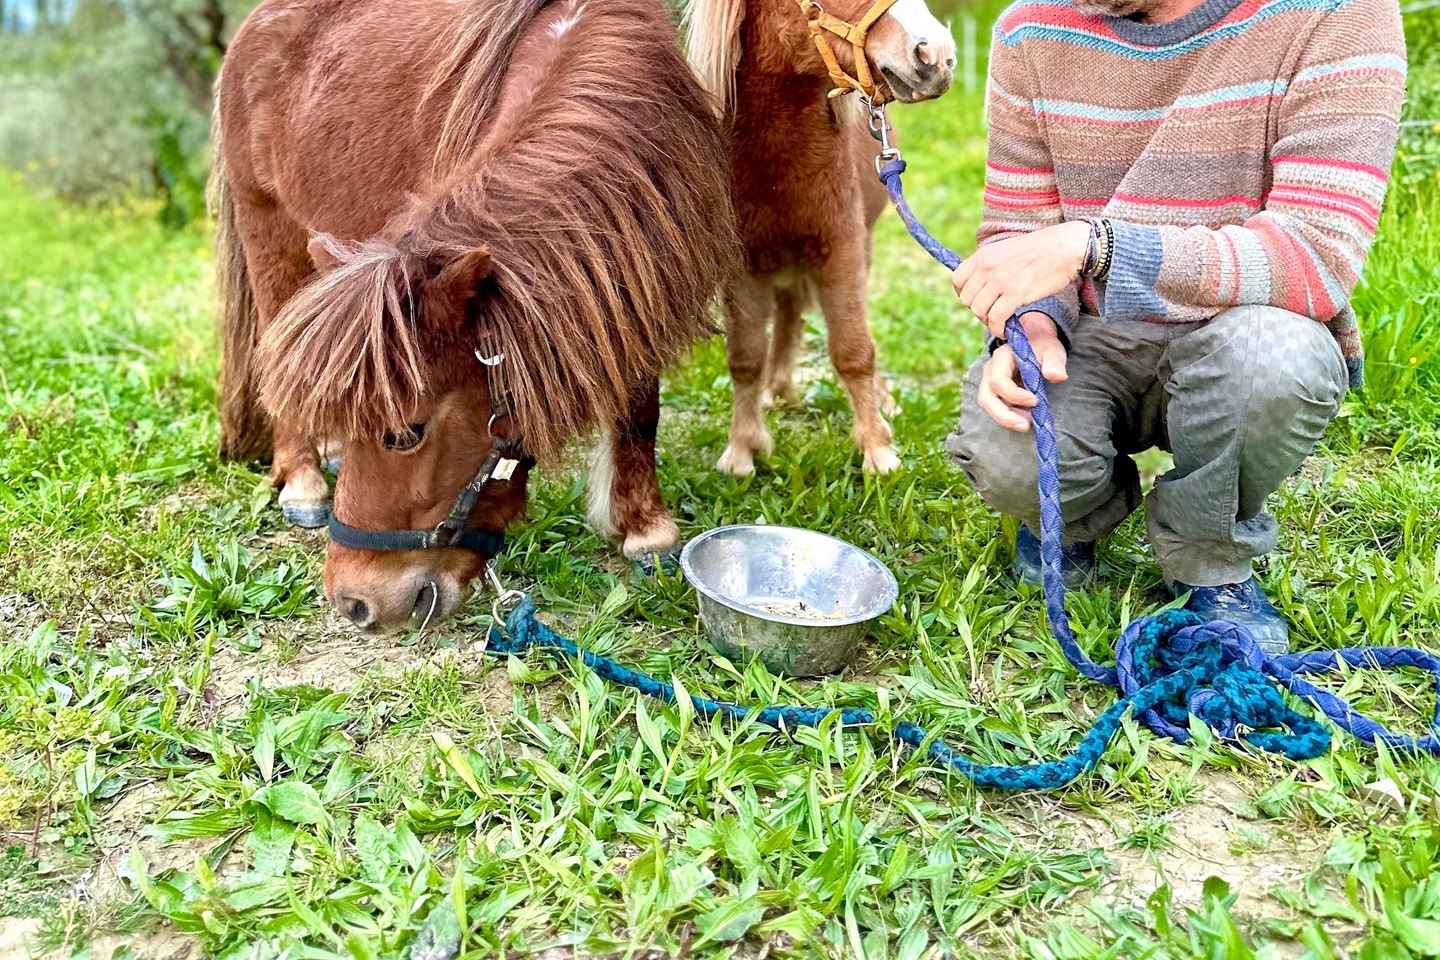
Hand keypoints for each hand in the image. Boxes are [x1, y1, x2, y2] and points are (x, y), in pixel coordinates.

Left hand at [953, 221, 1089, 337]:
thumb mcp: (1006, 250)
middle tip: (992, 313)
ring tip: (1000, 322)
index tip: (977, 300)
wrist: (1064, 247)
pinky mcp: (1015, 294)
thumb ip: (990, 265)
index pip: (957, 280)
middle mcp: (987, 267)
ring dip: (988, 321)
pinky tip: (1006, 330)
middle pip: (966, 299)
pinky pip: (996, 319)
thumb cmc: (1039, 250)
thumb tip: (980, 286)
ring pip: (978, 311)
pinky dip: (998, 329)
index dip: (964, 294)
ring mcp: (1000, 281)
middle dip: (978, 309)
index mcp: (983, 255)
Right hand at [978, 312, 1068, 431]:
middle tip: (1026, 426)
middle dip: (1004, 415)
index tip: (1036, 401)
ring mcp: (989, 383)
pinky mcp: (995, 393)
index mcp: (1001, 357)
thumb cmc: (1042, 347)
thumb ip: (1054, 362)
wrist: (1035, 343)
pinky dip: (1009, 416)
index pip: (999, 380)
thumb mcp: (1052, 350)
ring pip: (989, 406)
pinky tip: (1026, 420)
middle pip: (986, 398)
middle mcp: (990, 371)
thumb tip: (1058, 377)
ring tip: (1027, 425)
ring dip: (1006, 418)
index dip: (1015, 395)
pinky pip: (996, 408)